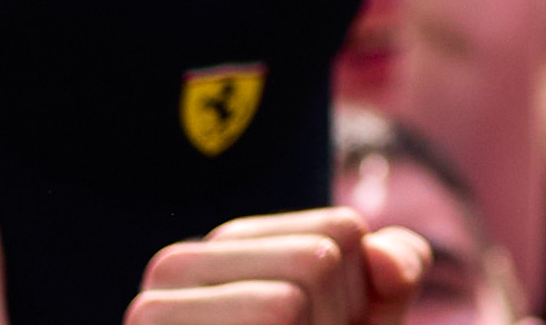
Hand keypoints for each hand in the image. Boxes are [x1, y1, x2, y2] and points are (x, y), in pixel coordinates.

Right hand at [125, 212, 431, 324]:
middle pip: (318, 260)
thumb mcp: (360, 323)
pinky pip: (266, 323)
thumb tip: (378, 255)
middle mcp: (178, 262)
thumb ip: (393, 276)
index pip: (341, 230)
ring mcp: (151, 310)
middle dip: (332, 322)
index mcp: (229, 244)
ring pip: (287, 301)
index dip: (358, 294)